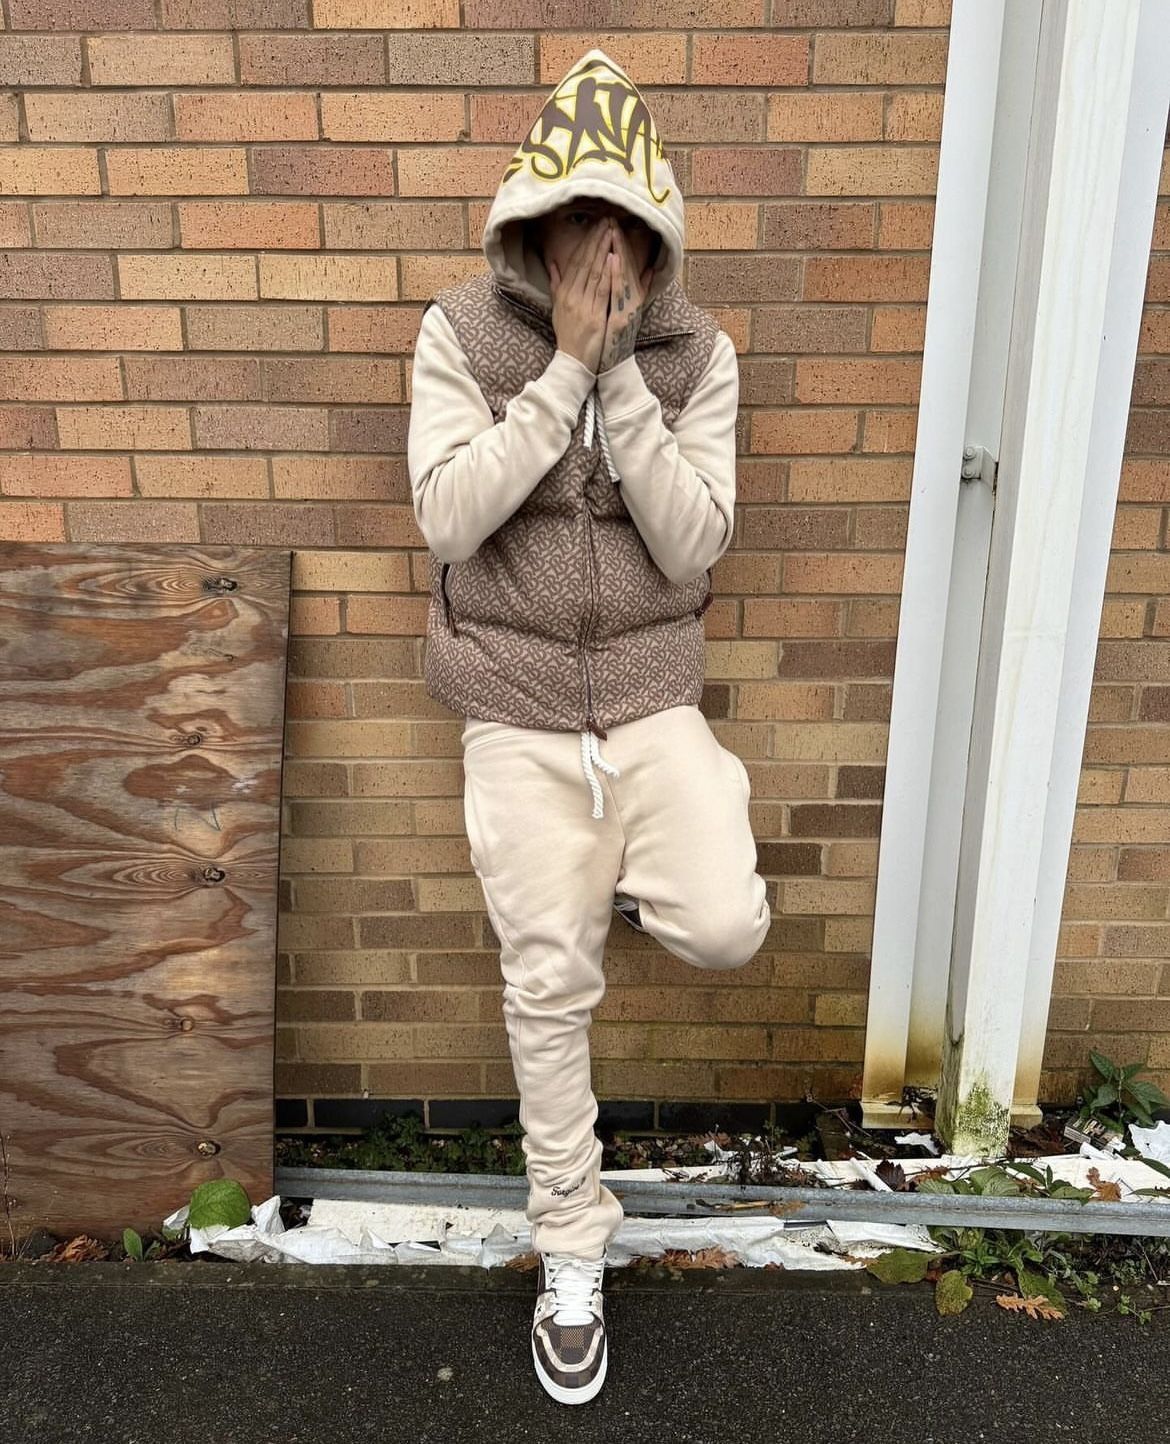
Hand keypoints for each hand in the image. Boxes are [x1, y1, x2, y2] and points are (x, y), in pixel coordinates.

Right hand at [547, 219, 613, 373]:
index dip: (587, 242)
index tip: (597, 226)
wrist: (573, 361)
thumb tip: (552, 263)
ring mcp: (582, 306)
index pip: (575, 262)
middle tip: (607, 220)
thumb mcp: (557, 309)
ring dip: (604, 250)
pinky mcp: (594, 316)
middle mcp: (571, 296)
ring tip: (612, 232)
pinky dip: (608, 273)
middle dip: (597, 240)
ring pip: (594, 272)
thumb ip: (556, 284)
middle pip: (585, 262)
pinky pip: (602, 290)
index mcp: (563, 293)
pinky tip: (614, 257)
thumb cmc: (568, 336)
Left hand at [599, 221, 653, 372]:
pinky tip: (613, 258)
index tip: (611, 224)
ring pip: (623, 274)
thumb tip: (644, 271)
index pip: (624, 265)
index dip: (618, 244)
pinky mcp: (623, 319)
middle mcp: (632, 300)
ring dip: (618, 251)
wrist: (612, 366)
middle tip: (611, 217)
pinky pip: (618, 293)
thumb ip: (629, 291)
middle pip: (625, 265)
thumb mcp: (619, 312)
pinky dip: (616, 274)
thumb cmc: (611, 340)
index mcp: (629, 297)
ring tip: (612, 230)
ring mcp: (629, 309)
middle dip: (617, 241)